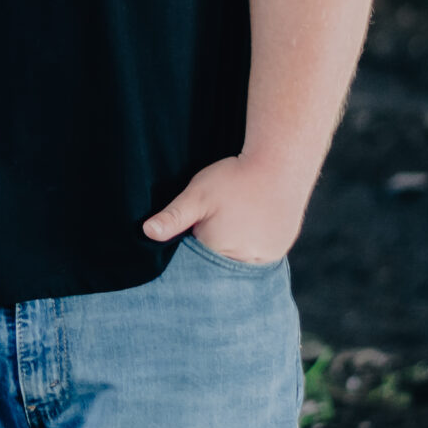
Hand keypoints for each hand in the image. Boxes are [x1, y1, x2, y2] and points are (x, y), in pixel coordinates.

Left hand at [142, 155, 307, 263]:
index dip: (192, 245)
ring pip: (239, 261)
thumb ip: (173, 217)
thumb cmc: (235, 178)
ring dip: (233, 248)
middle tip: (221, 217)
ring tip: (235, 219)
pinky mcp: (278, 249)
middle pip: (218, 264)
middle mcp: (244, 262)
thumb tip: (147, 232)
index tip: (196, 226)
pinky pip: (258, 256)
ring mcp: (265, 258)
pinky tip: (250, 224)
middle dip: (212, 248)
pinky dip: (252, 245)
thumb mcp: (198, 194)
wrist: (280, 163)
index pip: (196, 263)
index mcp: (218, 252)